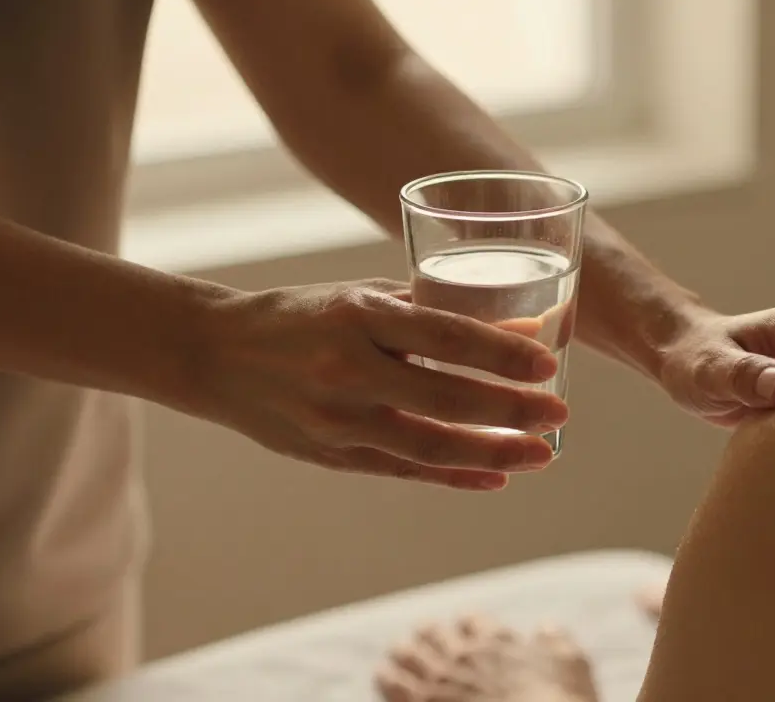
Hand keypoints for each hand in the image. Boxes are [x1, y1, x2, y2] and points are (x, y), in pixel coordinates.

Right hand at [190, 279, 568, 490]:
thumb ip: (433, 313)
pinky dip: (454, 475)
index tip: (547, 361)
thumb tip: (521, 323)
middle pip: (445, 399)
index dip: (501, 351)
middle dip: (511, 411)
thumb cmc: (304, 315)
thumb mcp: (362, 297)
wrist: (215, 355)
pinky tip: (494, 477)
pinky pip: (404, 471)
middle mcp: (346, 370)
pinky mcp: (331, 455)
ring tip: (543, 454)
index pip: (444, 336)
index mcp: (356, 315)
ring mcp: (336, 420)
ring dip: (493, 454)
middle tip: (560, 412)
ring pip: (429, 446)